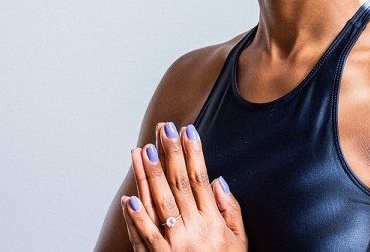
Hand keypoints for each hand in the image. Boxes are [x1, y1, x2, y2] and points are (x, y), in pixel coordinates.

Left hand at [120, 121, 247, 250]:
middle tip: (163, 129)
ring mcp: (176, 245)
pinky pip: (146, 237)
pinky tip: (129, 198)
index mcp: (214, 222)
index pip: (200, 179)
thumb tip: (219, 180)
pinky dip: (136, 218)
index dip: (193, 153)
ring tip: (142, 150)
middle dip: (170, 153)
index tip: (187, 130)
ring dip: (150, 176)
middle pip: (179, 184)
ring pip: (160, 204)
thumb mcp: (240, 242)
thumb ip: (231, 210)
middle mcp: (195, 230)